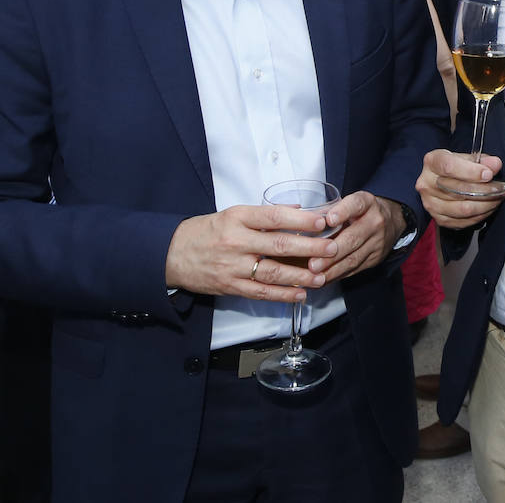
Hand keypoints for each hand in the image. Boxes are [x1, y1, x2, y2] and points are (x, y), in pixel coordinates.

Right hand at [163, 205, 338, 302]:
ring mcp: (233, 266)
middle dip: (309, 248)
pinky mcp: (230, 286)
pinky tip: (300, 294)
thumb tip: (298, 210)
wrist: (172, 254)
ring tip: (322, 276)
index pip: (273, 217)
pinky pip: (260, 292)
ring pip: (272, 272)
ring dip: (300, 276)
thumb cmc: (207, 231)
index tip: (322, 222)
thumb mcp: (232, 214)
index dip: (300, 220)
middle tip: (332, 249)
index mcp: (237, 217)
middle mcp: (236, 241)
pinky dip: (282, 295)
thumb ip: (264, 214)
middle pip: (278, 244)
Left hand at [311, 191, 405, 282]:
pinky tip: (323, 279)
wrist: (392, 220)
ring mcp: (377, 242)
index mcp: (367, 203)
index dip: (342, 212)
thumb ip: (331, 211)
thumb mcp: (351, 203)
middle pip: (353, 238)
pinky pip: (355, 269)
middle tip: (313, 263)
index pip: (356, 205)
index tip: (329, 220)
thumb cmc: (362, 211)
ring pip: (354, 258)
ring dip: (332, 269)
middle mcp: (375, 222)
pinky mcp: (375, 259)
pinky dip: (337, 275)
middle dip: (331, 253)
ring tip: (315, 275)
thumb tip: (302, 222)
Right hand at [416, 149, 504, 228]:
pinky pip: (463, 221)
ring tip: (498, 197)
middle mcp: (427, 183)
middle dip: (486, 190)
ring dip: (486, 204)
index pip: (449, 167)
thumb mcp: (466, 157)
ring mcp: (430, 203)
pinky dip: (480, 215)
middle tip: (502, 188)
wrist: (442, 180)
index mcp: (432, 162)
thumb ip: (481, 160)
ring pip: (463, 208)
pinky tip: (488, 207)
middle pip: (459, 190)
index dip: (471, 172)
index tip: (489, 174)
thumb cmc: (455, 167)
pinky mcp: (438, 218)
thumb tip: (494, 165)